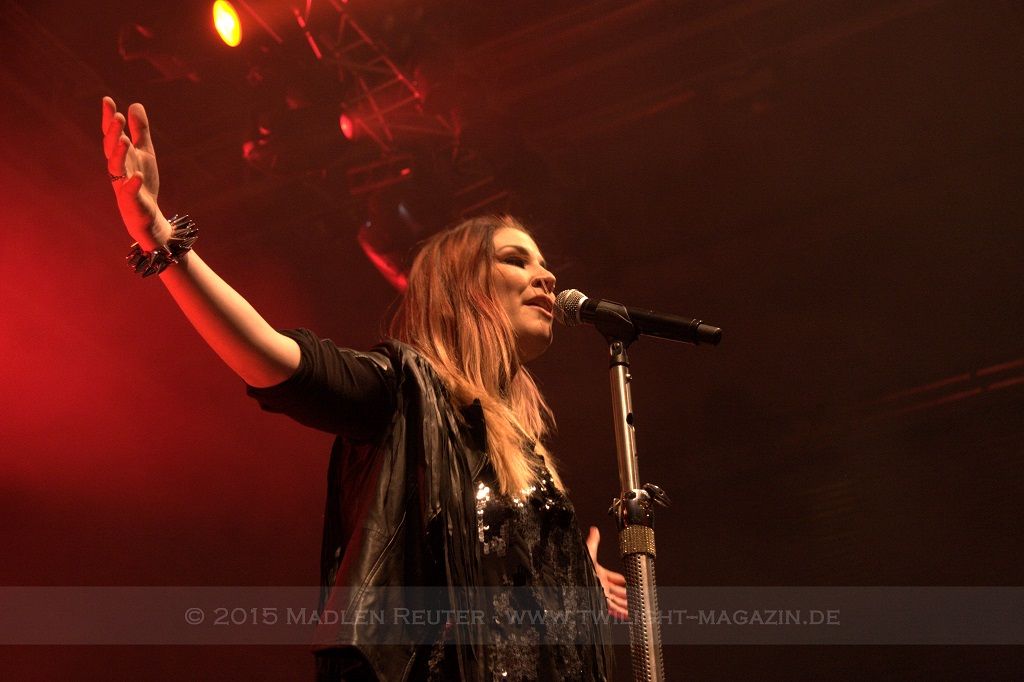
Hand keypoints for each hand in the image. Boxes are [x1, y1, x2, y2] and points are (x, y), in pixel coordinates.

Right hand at [101, 97, 168, 249]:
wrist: (146, 214)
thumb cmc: (142, 181)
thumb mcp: (145, 153)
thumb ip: (139, 131)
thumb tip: (135, 104)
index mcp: (121, 156)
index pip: (112, 135)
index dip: (109, 118)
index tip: (107, 100)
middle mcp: (118, 168)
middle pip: (111, 149)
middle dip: (112, 133)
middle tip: (117, 117)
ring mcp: (122, 185)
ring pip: (116, 169)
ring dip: (119, 154)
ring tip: (123, 140)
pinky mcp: (131, 202)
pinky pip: (129, 193)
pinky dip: (132, 184)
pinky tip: (137, 175)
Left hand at [586, 526, 628, 619]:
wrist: (569, 583)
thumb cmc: (578, 567)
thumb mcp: (588, 554)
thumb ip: (593, 542)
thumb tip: (594, 530)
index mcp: (600, 574)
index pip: (614, 577)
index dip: (622, 580)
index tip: (629, 581)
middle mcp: (600, 585)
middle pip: (617, 591)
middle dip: (626, 594)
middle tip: (636, 595)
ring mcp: (600, 594)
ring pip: (616, 601)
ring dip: (625, 604)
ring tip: (634, 607)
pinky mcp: (598, 602)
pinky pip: (611, 609)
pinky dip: (619, 613)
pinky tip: (626, 616)